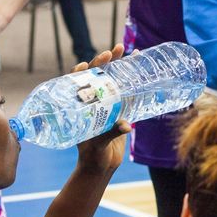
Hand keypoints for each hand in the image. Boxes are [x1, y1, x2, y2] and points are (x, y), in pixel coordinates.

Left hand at [71, 43, 128, 175]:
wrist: (101, 166)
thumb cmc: (92, 155)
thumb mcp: (98, 144)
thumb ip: (111, 133)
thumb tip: (126, 126)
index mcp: (80, 107)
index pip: (77, 84)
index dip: (79, 72)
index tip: (84, 64)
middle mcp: (92, 102)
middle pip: (97, 76)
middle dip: (105, 61)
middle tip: (114, 50)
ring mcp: (107, 104)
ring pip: (113, 80)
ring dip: (121, 66)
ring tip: (130, 51)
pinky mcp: (120, 110)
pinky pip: (127, 92)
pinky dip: (133, 81)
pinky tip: (140, 67)